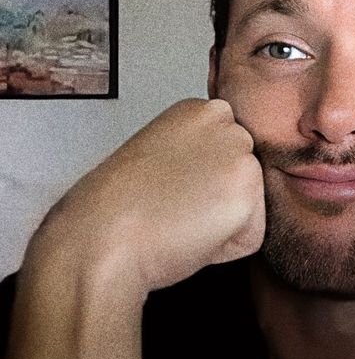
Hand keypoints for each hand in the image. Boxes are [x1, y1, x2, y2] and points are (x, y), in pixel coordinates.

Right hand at [32, 98, 265, 293]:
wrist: (100, 238)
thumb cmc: (115, 206)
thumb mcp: (159, 150)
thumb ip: (195, 150)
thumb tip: (215, 173)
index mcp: (200, 109)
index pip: (226, 149)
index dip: (199, 177)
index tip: (173, 184)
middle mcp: (228, 126)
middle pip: (243, 173)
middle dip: (218, 195)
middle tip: (175, 204)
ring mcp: (242, 161)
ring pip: (250, 204)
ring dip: (223, 223)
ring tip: (180, 220)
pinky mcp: (248, 199)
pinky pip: (250, 236)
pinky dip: (226, 249)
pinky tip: (192, 237)